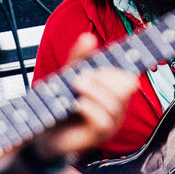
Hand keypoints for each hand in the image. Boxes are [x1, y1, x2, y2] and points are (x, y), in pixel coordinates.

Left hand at [32, 33, 137, 159]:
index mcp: (115, 93)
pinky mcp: (100, 136)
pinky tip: (76, 104)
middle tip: (80, 78)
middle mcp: (118, 108)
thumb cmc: (62, 103)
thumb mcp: (70, 75)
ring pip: (115, 104)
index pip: (128, 78)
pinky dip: (90, 108)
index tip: (98, 67)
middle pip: (126, 87)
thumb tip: (89, 37)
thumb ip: (80, 57)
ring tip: (76, 87)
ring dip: (93, 91)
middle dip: (103, 78)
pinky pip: (104, 121)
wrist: (46, 131)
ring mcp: (111, 123)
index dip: (116, 70)